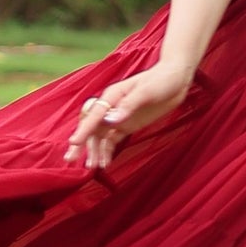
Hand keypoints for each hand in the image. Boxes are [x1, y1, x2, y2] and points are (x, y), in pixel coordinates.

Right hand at [63, 60, 193, 169]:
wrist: (175, 79)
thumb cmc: (161, 80)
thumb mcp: (146, 91)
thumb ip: (128, 105)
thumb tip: (111, 119)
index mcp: (112, 95)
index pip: (94, 114)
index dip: (84, 129)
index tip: (74, 143)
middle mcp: (111, 107)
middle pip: (91, 126)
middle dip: (81, 143)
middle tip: (70, 160)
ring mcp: (118, 117)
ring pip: (99, 136)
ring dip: (93, 150)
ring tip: (90, 167)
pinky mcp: (126, 125)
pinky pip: (112, 140)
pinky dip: (107, 151)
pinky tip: (105, 163)